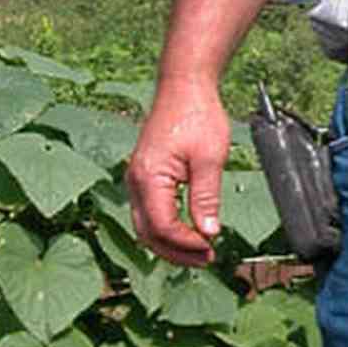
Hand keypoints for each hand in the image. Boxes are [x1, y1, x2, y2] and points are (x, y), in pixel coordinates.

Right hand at [126, 86, 232, 265]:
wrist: (183, 87)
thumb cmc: (196, 114)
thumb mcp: (209, 159)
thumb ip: (206, 198)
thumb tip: (209, 232)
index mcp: (148, 178)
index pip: (162, 227)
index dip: (186, 244)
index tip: (211, 249)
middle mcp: (135, 182)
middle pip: (149, 234)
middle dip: (177, 252)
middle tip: (207, 259)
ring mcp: (137, 180)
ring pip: (146, 227)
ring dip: (172, 243)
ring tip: (200, 251)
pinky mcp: (144, 177)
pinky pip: (149, 213)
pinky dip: (167, 229)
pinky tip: (189, 232)